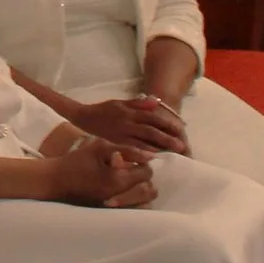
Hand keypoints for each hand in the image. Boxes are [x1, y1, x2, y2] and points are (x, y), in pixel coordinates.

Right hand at [45, 136, 157, 208]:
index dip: (144, 164)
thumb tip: (150, 156)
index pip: (146, 173)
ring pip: (145, 205)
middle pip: (149, 191)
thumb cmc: (76, 161)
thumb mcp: (99, 147)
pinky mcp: (110, 216)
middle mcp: (119, 197)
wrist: (55, 181)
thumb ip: (126, 149)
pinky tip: (128, 196)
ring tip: (132, 185)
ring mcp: (115, 210)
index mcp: (118, 179)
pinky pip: (133, 213)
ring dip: (143, 194)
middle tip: (135, 172)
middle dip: (146, 180)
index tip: (135, 160)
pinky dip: (136, 205)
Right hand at [67, 93, 187, 154]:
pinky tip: (150, 161)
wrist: (82, 118)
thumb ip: (138, 103)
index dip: (167, 124)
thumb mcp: (119, 103)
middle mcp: (127, 123)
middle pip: (150, 131)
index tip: (181, 130)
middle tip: (181, 146)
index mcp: (129, 112)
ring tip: (170, 155)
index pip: (152, 118)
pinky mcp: (114, 145)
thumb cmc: (103, 111)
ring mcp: (120, 135)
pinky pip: (129, 151)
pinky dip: (140, 156)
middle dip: (166, 139)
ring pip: (141, 143)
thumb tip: (156, 101)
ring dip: (157, 149)